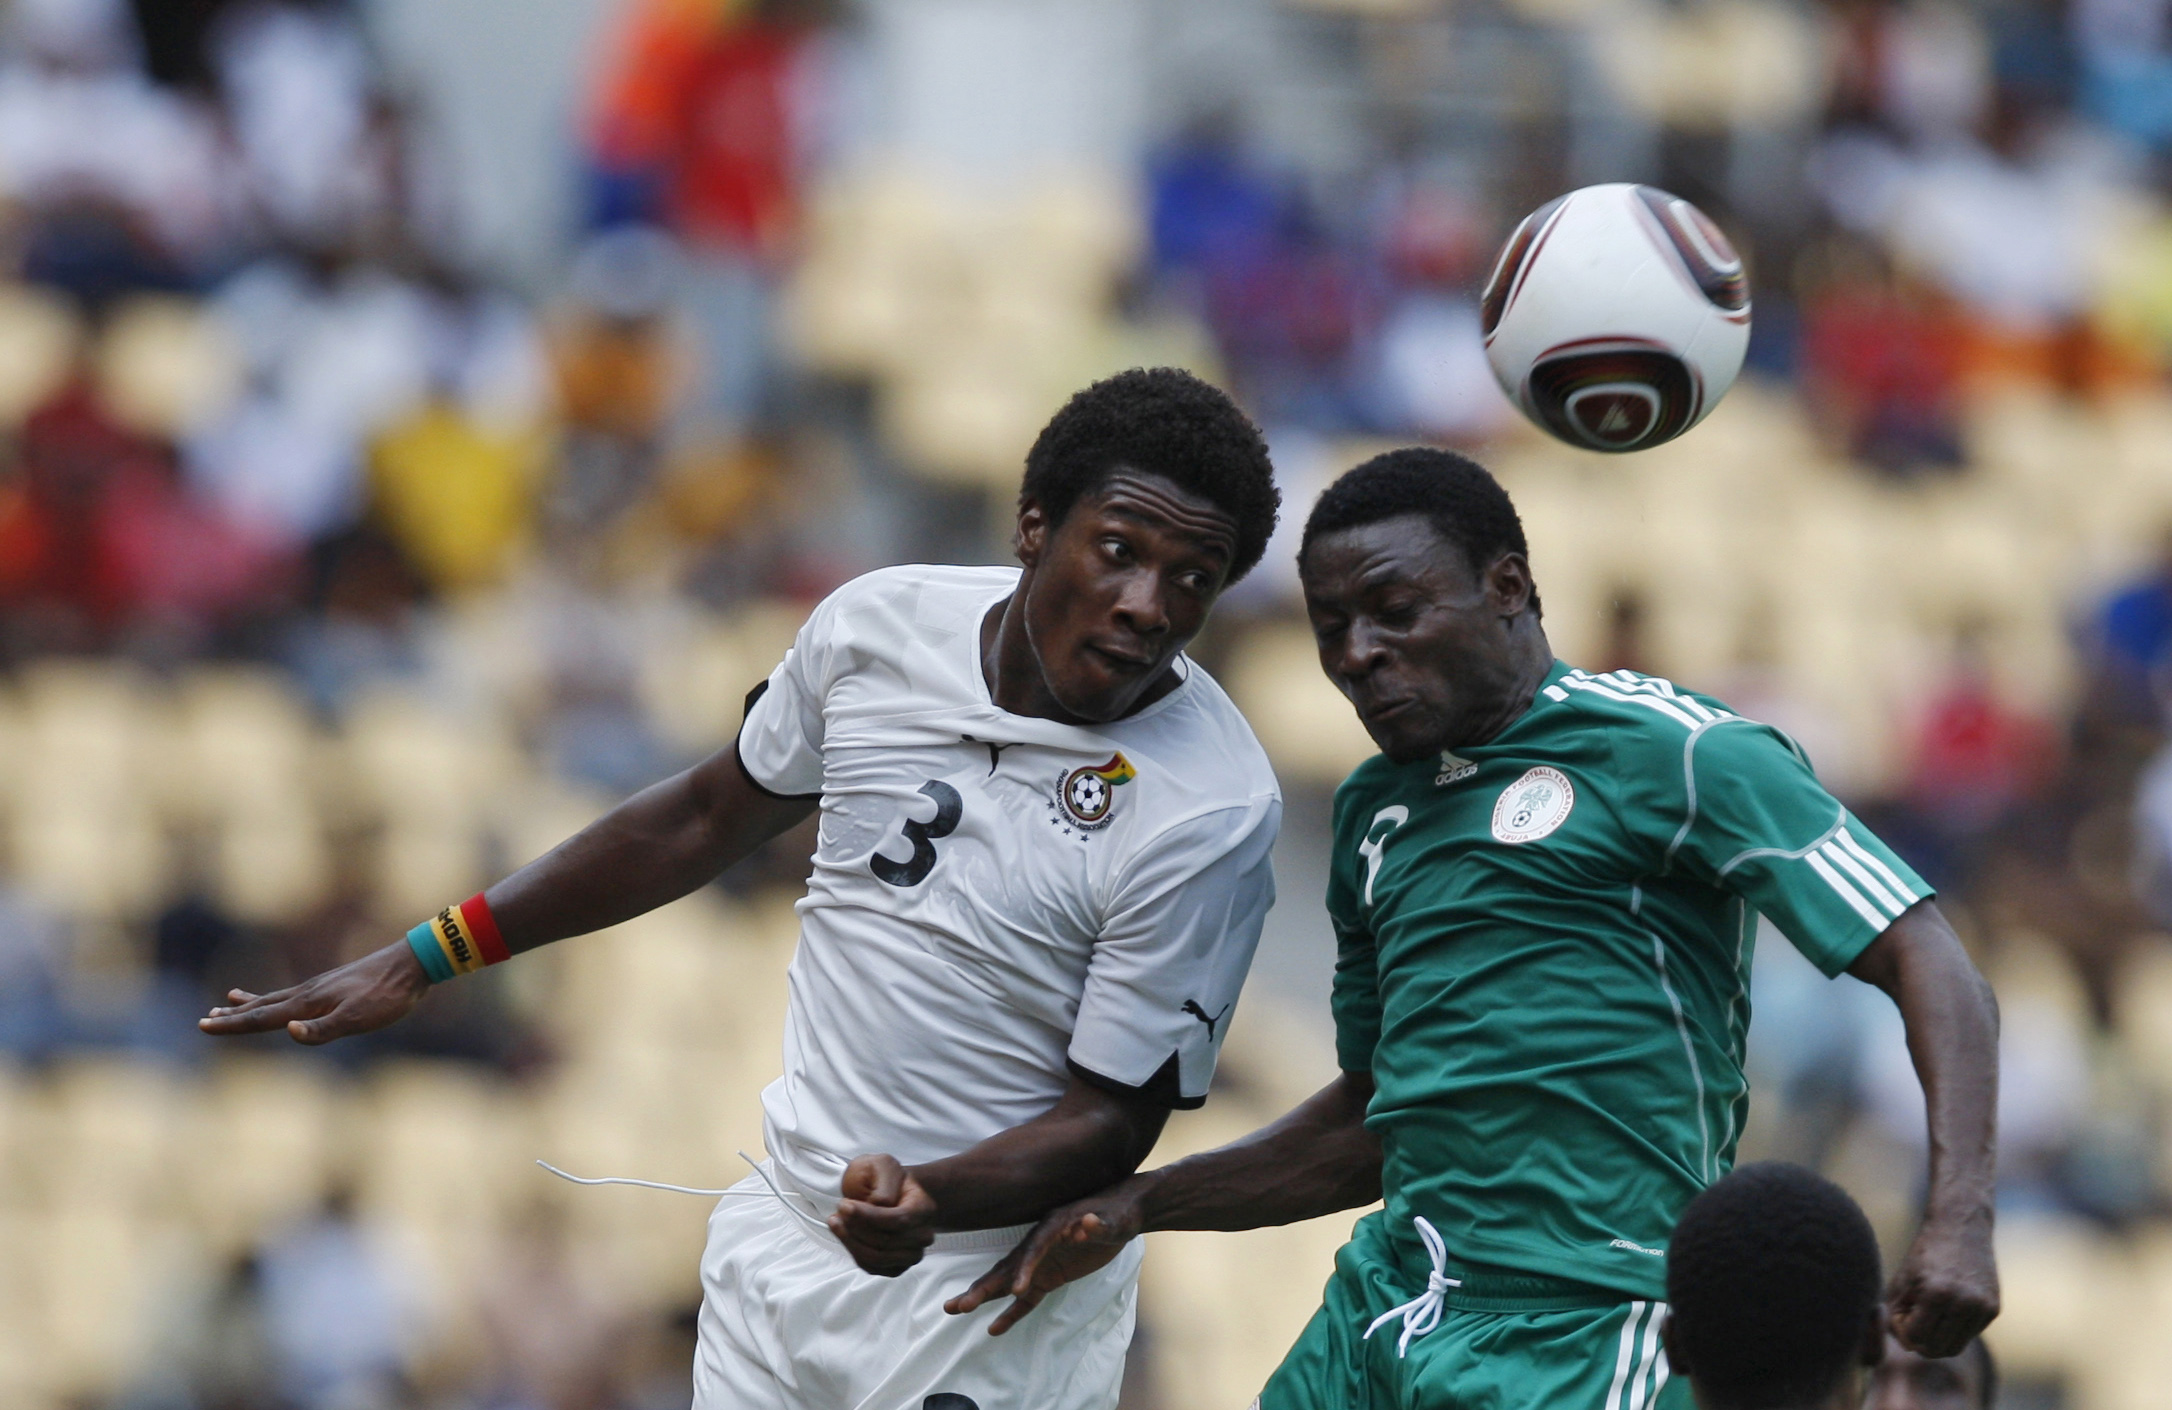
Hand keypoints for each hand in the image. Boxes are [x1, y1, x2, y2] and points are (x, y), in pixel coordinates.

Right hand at [197, 942, 430, 1044]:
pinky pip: (297, 994)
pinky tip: (286, 999)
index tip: (205, 1025)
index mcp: (309, 1003)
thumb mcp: (359, 1018)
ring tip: (229, 1001)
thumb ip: (325, 1029)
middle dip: (235, 1016)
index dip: (234, 1025)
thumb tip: (290, 1032)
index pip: (263, 1017)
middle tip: (207, 1019)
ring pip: (277, 998)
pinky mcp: (335, 987)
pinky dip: (279, 997)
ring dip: (251, 1004)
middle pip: (263, 1006)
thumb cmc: (388, 995)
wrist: (413, 965)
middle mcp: (309, 993)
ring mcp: (322, 988)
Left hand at [832, 1154, 938, 1275]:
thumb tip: (879, 1203)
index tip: (844, 1205)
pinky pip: (871, 1267)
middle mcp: (923, 1236)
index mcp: (924, 1208)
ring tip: (836, 1221)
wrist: (896, 1195)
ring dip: (850, 1241)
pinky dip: (853, 1251)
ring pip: (876, 1258)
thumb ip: (885, 1182)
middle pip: (885, 1242)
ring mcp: (911, 1255)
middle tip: (837, 1210)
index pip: (898, 1220)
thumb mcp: (886, 1166)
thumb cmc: (889, 1179)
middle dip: (855, 1228)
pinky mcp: (896, 1267)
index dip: (868, 1216)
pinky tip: (844, 1233)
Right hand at [945, 1182, 1145, 1333]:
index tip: (1016, 1289)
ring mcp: (1040, 1263)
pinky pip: (1026, 1300)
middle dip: (984, 1286)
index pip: (1035, 1248)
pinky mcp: (1048, 1277)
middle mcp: (1039, 1245)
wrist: (1122, 1214)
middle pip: (1007, 1266)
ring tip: (955, 1310)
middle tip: (957, 1305)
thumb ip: (1100, 1225)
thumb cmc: (1118, 1214)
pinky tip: (993, 1328)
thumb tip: (1088, 1222)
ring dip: (983, 1296)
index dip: (1025, 1268)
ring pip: (1006, 1282)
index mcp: (1053, 1226)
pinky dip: (1011, 1313)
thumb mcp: (1115, 1220)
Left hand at [1888, 1212, 1998, 1355]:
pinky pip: (1969, 1334)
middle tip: (1913, 1321)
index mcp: (1936, 1293)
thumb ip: (1896, 1314)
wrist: (1961, 1227)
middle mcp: (1963, 1302)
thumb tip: (1905, 1346)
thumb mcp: (1902, 1280)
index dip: (1903, 1332)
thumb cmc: (1925, 1254)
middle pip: (1937, 1349)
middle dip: (1920, 1341)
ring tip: (1927, 1317)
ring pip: (1955, 1347)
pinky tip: (1946, 1309)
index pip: (1916, 1338)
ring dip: (1938, 1339)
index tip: (1901, 1315)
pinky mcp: (1993, 1308)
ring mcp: (1982, 1307)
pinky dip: (1954, 1329)